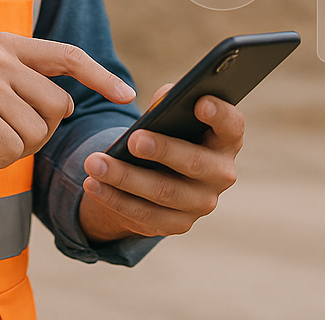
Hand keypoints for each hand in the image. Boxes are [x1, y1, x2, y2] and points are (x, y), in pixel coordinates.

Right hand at [0, 33, 135, 176]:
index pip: (66, 55)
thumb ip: (21, 82)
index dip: (100, 75)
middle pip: (58, 106)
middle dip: (37, 131)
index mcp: (4, 44)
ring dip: (11, 149)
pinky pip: (12, 151)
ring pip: (38, 132)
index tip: (126, 94)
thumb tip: (67, 103)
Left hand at [78, 87, 243, 241]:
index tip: (199, 102)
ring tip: (94, 163)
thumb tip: (162, 100)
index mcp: (226, 139)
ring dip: (125, 178)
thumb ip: (170, 103)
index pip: (232, 125)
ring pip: (163, 192)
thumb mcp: (173, 113)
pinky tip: (92, 184)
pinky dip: (115, 199)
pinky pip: (144, 215)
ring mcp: (201, 203)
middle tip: (133, 140)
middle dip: (162, 150)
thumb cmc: (171, 130)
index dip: (220, 114)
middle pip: (194, 163)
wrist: (162, 171)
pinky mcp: (177, 224)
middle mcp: (221, 174)